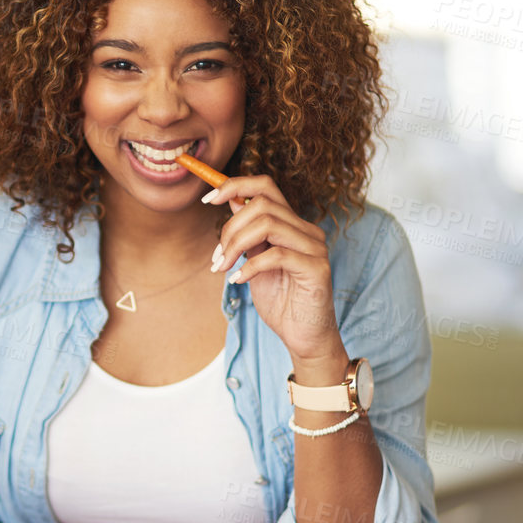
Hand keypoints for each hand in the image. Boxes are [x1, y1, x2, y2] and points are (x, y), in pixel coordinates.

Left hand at [204, 175, 344, 366]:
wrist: (303, 337)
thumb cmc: (280, 301)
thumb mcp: (255, 260)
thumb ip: (248, 233)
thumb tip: (233, 201)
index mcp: (291, 224)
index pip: (265, 186)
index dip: (234, 185)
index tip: (206, 199)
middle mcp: (306, 230)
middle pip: (262, 203)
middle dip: (230, 228)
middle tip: (218, 257)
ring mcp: (314, 247)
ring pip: (268, 224)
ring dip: (236, 245)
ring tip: (224, 268)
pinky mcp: (316, 269)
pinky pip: (277, 255)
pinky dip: (250, 266)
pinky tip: (238, 280)